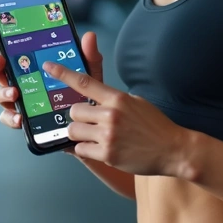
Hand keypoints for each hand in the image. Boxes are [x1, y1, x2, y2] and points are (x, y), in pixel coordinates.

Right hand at [0, 30, 104, 133]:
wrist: (90, 125)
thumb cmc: (86, 95)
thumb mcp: (89, 74)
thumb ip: (88, 56)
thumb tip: (89, 36)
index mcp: (34, 69)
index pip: (12, 54)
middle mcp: (23, 84)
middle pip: (0, 73)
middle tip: (0, 62)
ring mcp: (22, 102)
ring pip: (0, 95)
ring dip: (3, 92)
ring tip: (14, 93)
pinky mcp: (25, 120)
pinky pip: (10, 119)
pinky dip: (11, 118)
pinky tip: (19, 118)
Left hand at [45, 55, 190, 177]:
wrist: (173, 149)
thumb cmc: (154, 125)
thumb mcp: (136, 102)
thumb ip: (114, 99)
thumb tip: (94, 99)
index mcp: (117, 98)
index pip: (84, 83)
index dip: (63, 74)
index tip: (48, 67)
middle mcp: (110, 115)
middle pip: (74, 112)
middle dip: (80, 119)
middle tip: (94, 123)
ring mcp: (108, 136)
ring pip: (74, 131)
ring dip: (81, 135)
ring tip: (97, 137)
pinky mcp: (108, 155)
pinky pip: (81, 149)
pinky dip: (88, 150)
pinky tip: (103, 149)